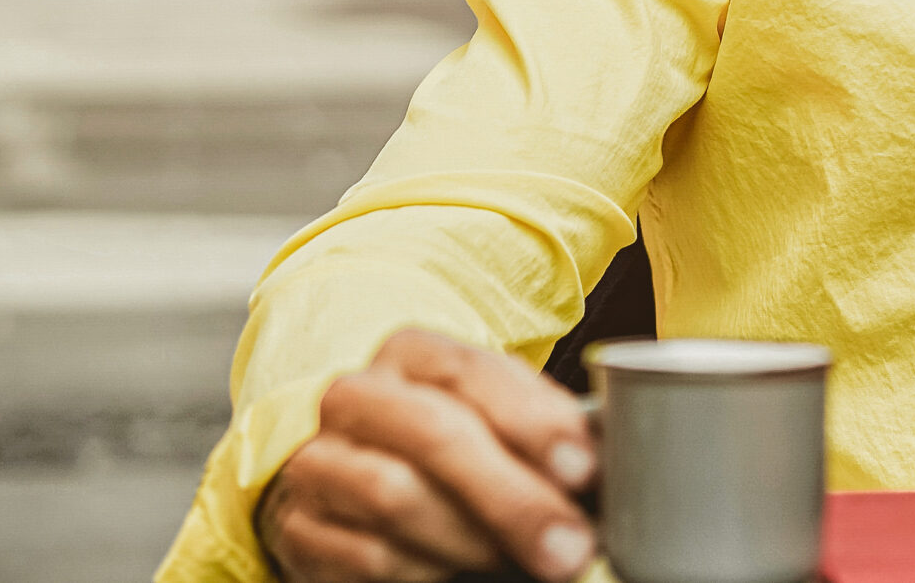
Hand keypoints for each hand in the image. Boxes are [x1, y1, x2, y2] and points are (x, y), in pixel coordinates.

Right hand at [258, 330, 596, 582]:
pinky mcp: (298, 530)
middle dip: (514, 499)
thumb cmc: (452, 438)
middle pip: (436, 438)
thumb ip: (543, 425)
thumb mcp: (495, 413)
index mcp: (411, 353)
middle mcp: (356, 398)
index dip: (533, 421)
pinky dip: (426, 571)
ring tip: (522, 561)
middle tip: (570, 549)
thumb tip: (615, 462)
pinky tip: (460, 572)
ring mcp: (318, 464)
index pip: (473, 373)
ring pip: (397, 500)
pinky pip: (366, 558)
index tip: (585, 470)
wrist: (354, 471)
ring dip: (474, 540)